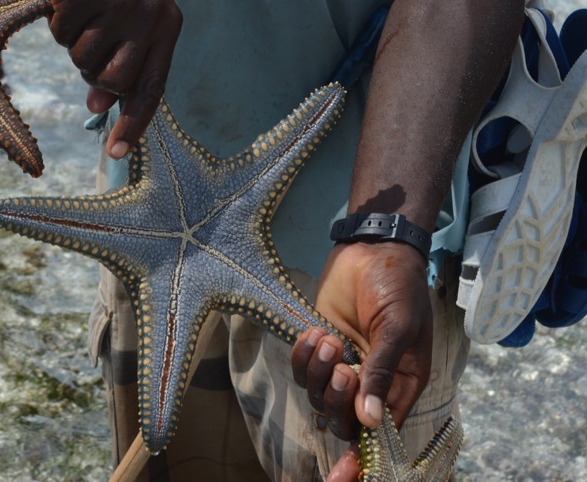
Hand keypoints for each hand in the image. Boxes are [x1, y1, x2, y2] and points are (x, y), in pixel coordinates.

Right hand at [40, 0, 180, 158]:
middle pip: (112, 80)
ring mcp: (116, 3)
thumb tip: (99, 105)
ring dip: (73, 42)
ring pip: (81, 59)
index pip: (152, 86)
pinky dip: (56, 20)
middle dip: (92, 74)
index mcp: (167, 23)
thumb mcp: (130, 15)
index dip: (135, 122)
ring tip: (83, 8)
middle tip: (88, 43)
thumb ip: (124, 58)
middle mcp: (147, 15)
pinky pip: (59, 34)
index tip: (118, 154)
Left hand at [291, 241, 432, 480]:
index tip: (342, 477)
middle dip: (337, 399)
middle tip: (342, 364)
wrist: (372, 248)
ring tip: (329, 339)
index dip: (362, 457)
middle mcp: (372, 382)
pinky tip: (316, 331)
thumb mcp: (399, 328)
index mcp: (402, 385)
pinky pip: (303, 369)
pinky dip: (304, 355)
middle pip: (344, 420)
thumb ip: (384, 373)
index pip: (380, 433)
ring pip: (319, 396)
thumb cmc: (397, 285)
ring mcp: (344, 365)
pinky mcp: (320, 346)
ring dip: (319, 372)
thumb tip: (372, 420)